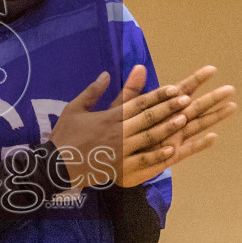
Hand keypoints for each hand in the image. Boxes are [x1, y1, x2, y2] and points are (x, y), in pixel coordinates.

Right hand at [48, 65, 190, 187]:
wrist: (55, 166)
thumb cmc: (64, 136)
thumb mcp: (74, 108)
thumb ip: (92, 91)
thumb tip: (105, 74)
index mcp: (108, 118)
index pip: (138, 103)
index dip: (158, 96)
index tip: (174, 89)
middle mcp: (117, 133)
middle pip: (147, 119)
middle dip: (169, 108)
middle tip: (187, 100)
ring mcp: (120, 152)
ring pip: (149, 138)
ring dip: (168, 128)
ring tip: (184, 119)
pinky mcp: (120, 169)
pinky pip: (142, 162)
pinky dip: (158, 155)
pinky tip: (172, 149)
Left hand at [123, 65, 236, 184]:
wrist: (112, 160)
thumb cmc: (118, 133)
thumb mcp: (123, 109)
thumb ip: (132, 90)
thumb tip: (139, 66)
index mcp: (162, 108)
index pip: (182, 90)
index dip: (196, 80)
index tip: (211, 69)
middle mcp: (172, 122)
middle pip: (195, 107)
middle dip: (212, 98)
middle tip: (230, 88)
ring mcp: (173, 138)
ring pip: (196, 126)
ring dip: (213, 117)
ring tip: (231, 107)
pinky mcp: (169, 155)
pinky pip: (186, 150)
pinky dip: (199, 144)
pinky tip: (212, 138)